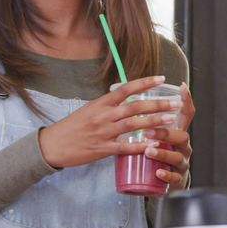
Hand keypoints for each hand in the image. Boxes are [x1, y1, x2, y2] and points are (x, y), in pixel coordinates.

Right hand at [38, 76, 181, 168]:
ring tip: (171, 120)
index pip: (126, 89)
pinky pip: (125, 147)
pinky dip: (141, 146)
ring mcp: (104, 132)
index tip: (161, 78)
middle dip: (157, 104)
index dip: (145, 83)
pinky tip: (154, 145)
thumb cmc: (71, 127)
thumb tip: (126, 96)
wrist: (51, 145)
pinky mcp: (103, 149)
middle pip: (135, 107)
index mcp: (100, 103)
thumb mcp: (88, 109)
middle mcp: (103, 116)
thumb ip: (108, 105)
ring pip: (134, 125)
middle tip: (175, 102)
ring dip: (155, 122)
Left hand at [140, 82, 195, 189]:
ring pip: (177, 156)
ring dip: (163, 153)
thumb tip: (128, 101)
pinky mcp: (177, 179)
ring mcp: (181, 162)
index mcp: (177, 133)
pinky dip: (167, 174)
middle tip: (148, 131)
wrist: (165, 181)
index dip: (186, 101)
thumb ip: (147, 123)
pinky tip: (158, 172)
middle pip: (182, 135)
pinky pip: (174, 177)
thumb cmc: (157, 156)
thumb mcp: (156, 138)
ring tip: (149, 151)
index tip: (181, 88)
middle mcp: (182, 147)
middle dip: (166, 132)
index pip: (186, 115)